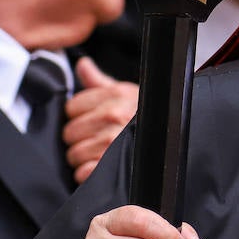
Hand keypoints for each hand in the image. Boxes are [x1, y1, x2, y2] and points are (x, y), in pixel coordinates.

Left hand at [64, 58, 138, 183]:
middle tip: (95, 138)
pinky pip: (82, 173)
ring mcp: (110, 142)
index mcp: (114, 96)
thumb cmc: (144, 118)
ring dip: (83, 158)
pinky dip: (88, 174)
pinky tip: (100, 167)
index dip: (79, 115)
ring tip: (99, 153)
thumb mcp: (125, 94)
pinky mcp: (108, 166)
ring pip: (73, 154)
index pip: (71, 107)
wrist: (169, 138)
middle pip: (69, 132)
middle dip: (79, 138)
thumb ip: (99, 81)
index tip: (90, 120)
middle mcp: (112, 116)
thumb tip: (82, 64)